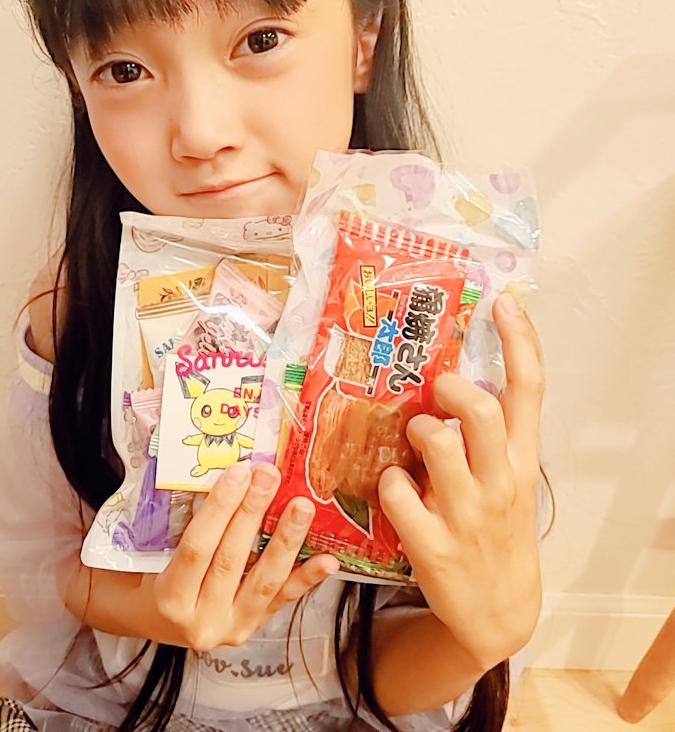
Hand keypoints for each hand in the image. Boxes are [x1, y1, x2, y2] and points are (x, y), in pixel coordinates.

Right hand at [147, 463, 338, 651]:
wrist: (157, 620)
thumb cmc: (152, 577)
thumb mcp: (154, 552)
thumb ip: (180, 520)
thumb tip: (217, 471)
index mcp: (170, 598)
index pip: (197, 547)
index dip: (219, 508)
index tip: (238, 472)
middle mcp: (201, 620)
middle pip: (231, 560)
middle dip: (253, 512)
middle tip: (269, 475)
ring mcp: (232, 626)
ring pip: (264, 580)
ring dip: (286, 539)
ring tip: (302, 507)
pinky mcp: (255, 626)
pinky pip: (284, 598)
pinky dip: (307, 577)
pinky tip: (328, 560)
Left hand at [378, 293, 543, 671]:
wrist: (498, 614)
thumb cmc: (497, 532)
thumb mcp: (510, 481)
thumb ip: (492, 436)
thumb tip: (456, 379)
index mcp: (522, 463)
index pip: (529, 392)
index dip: (519, 342)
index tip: (504, 304)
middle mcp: (500, 484)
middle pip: (482, 411)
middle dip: (450, 388)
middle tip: (435, 389)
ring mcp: (466, 515)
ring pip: (435, 443)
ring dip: (415, 431)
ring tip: (413, 439)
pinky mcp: (432, 546)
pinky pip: (396, 491)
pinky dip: (388, 482)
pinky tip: (394, 487)